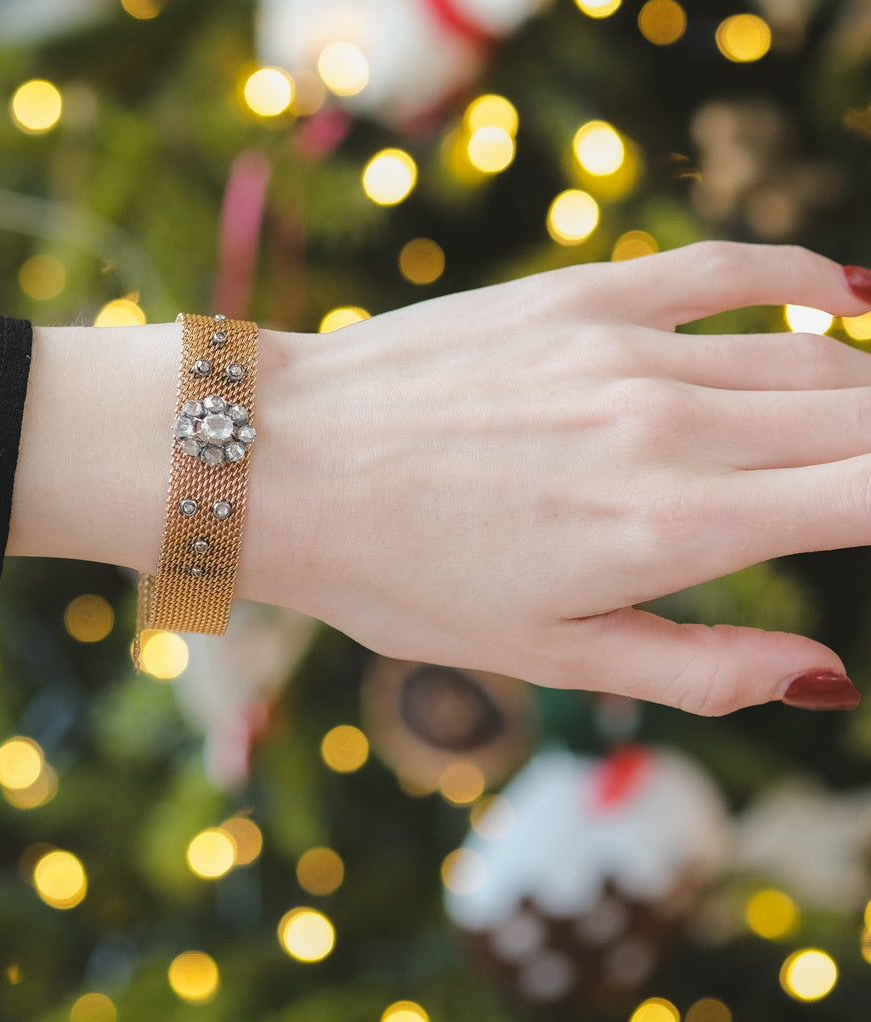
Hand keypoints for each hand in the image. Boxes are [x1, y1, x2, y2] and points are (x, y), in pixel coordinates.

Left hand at [240, 242, 870, 714]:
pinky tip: (844, 292)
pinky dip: (805, 278)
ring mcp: (627, 346)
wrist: (286, 464)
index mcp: (675, 527)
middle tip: (864, 486)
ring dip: (862, 388)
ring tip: (863, 422)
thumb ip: (699, 666)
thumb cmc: (402, 577)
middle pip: (858, 419)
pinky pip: (727, 269)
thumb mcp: (549, 655)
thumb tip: (820, 675)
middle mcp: (673, 424)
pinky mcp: (579, 295)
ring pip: (809, 356)